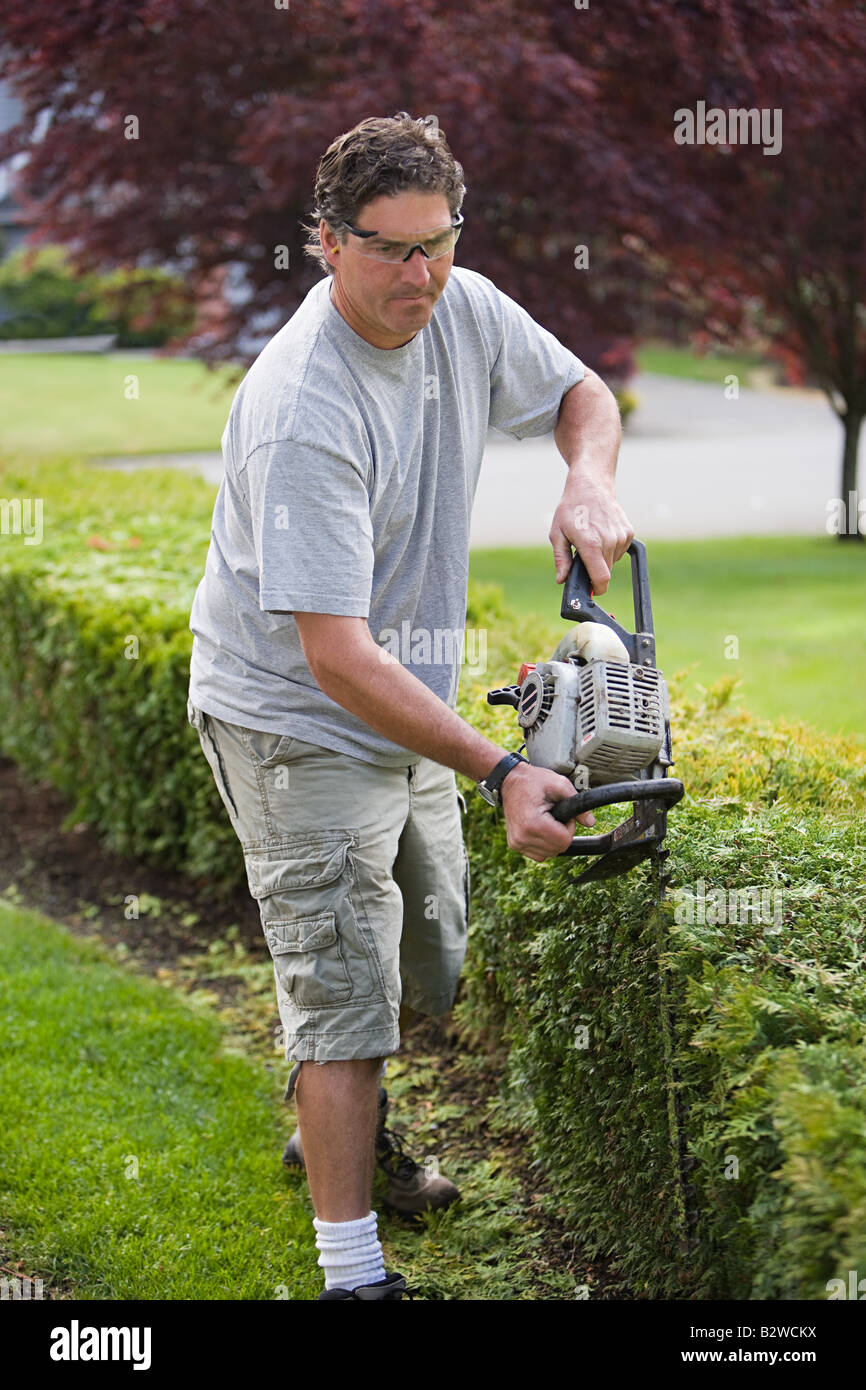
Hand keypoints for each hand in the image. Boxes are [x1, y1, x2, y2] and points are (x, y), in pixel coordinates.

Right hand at [500, 762, 595, 862]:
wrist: (509, 781)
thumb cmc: (533, 781)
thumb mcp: (559, 784)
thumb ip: (578, 804)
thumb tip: (591, 822)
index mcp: (533, 823)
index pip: (564, 841)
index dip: (569, 827)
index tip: (562, 814)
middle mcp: (522, 837)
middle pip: (558, 849)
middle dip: (562, 834)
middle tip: (555, 816)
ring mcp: (516, 843)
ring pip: (550, 854)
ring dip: (553, 840)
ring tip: (546, 820)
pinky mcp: (515, 845)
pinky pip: (539, 855)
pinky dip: (544, 844)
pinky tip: (540, 829)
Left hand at [549, 476, 633, 594]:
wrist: (591, 484)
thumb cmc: (571, 508)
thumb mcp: (557, 534)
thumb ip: (561, 559)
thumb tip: (562, 580)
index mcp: (591, 544)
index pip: (602, 578)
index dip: (597, 589)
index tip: (591, 590)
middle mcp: (609, 541)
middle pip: (606, 572)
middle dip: (594, 571)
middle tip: (582, 556)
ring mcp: (621, 536)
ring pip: (612, 562)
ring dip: (602, 558)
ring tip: (591, 538)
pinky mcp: (628, 532)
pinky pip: (619, 551)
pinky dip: (610, 548)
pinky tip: (601, 533)